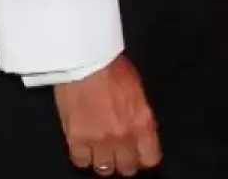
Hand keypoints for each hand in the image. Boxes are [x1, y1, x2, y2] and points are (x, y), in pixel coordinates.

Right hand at [53, 56, 161, 175]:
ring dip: (104, 161)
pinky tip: (84, 147)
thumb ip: (140, 116)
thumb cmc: (112, 68)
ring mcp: (99, 139)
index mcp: (142, 122)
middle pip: (127, 167)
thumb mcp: (138, 91)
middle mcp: (123, 135)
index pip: (150, 158)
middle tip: (120, 152)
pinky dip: (83, 156)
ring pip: (104, 168)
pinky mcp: (77, 138)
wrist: (86, 60)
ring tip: (101, 150)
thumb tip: (140, 132)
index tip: (140, 156)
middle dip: (125, 161)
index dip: (144, 159)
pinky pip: (81, 161)